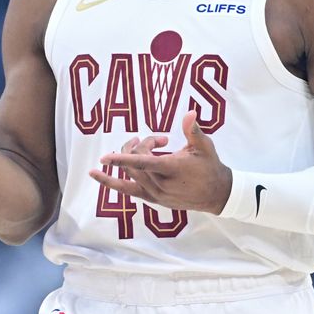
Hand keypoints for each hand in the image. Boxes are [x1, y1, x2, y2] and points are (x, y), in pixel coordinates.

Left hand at [88, 111, 231, 214]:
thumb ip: (193, 130)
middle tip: (159, 139)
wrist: (217, 194)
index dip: (123, 159)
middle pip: (136, 163)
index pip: (143, 164)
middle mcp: (161, 184)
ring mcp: (156, 194)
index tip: (105, 157)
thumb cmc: (210, 167)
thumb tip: (190, 113)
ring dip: (129, 158)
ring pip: (130, 175)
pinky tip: (96, 174)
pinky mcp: (153, 199)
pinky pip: (127, 191)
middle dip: (141, 146)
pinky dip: (110, 183)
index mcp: (173, 169)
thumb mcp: (205, 146)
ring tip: (139, 144)